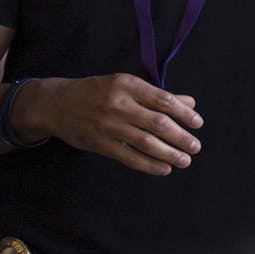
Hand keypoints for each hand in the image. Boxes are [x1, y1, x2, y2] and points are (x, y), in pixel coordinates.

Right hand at [21, 74, 202, 175]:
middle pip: (157, 123)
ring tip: (185, 160)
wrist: (57, 104)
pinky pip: (128, 157)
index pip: (163, 100)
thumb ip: (158, 95)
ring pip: (145, 142)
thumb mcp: (126, 85)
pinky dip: (148, 164)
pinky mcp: (99, 144)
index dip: (183, 113)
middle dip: (180, 136)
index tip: (198, 123)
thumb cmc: (98, 92)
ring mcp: (108, 125)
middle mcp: (119, 104)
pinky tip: (164, 168)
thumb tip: (190, 103)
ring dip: (168, 153)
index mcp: (128, 85)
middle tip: (196, 146)